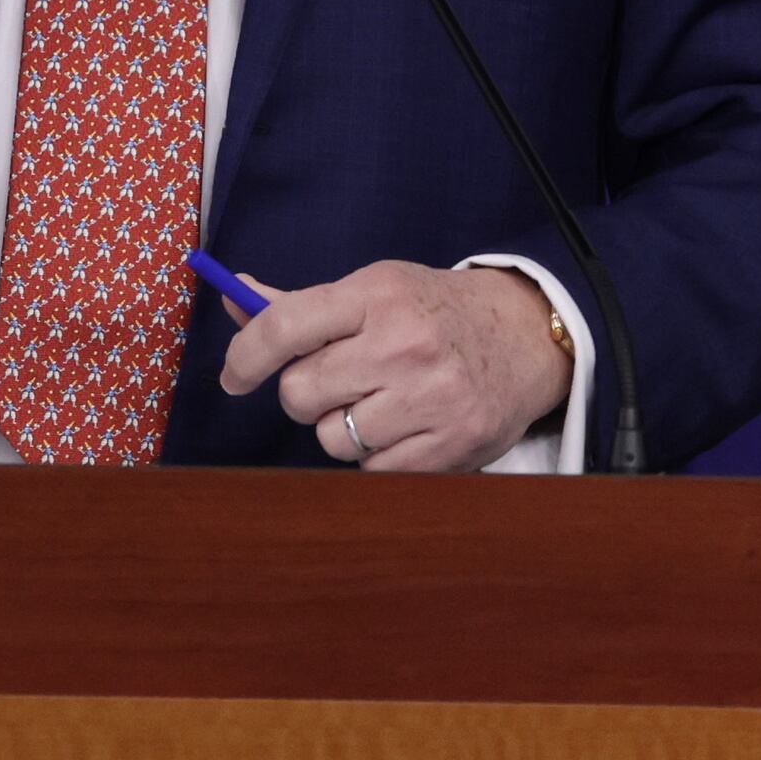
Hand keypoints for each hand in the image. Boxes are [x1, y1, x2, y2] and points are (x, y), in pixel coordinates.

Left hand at [221, 262, 572, 474]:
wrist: (525, 337)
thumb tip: (235, 297)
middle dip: (305, 392)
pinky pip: (371, 469)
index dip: (245, 357)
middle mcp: (404, 345)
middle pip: (299, 393)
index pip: (284, 327)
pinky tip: (407, 425)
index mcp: (377, 296)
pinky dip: (377, 454)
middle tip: (340, 381)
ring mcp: (430, 398)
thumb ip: (302, 304)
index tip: (235, 376)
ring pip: (332, 438)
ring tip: (382, 402)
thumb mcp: (375, 290)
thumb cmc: (434, 312)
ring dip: (343, 427)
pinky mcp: (450, 445)